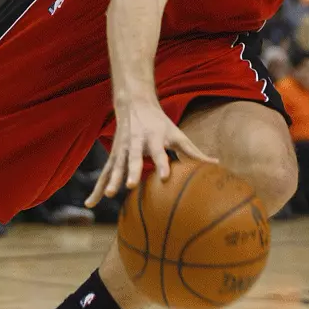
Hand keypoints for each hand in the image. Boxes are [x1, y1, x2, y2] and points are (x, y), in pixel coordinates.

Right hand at [85, 101, 216, 206]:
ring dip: (111, 180)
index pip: (159, 153)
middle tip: (130, 185)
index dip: (162, 165)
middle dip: (132, 172)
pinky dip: (97, 187)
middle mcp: (137, 143)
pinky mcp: (113, 156)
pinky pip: (104, 174)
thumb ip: (194, 152)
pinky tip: (90, 203)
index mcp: (154, 139)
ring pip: (115, 166)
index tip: (164, 178)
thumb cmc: (161, 124)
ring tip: (109, 195)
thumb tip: (217, 164)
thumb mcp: (178, 135)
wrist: (135, 105)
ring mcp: (122, 150)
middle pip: (134, 159)